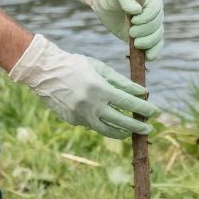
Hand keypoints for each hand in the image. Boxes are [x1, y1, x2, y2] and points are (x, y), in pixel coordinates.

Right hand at [8, 34, 159, 138]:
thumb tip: (142, 93)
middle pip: (120, 122)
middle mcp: (90, 105)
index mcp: (99, 89)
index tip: (154, 112)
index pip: (128, 103)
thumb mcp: (100, 68)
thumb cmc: (76, 65)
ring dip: (121, 132)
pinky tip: (108, 122)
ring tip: (131, 132)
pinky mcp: (73, 121)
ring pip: (106, 130)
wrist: (45, 72)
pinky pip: (92, 125)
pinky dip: (102, 123)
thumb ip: (122, 82)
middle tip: (148, 129)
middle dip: (137, 127)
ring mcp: (80, 115)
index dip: (143, 109)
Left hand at [81, 0, 164, 59]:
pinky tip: (147, 57)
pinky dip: (153, 52)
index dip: (146, 18)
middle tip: (130, 33)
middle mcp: (154, 13)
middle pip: (157, 26)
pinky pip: (154, 46)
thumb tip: (137, 11)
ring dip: (148, 43)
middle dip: (145, 31)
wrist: (104, 2)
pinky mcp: (143, 37)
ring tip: (135, 44)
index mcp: (152, 0)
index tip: (133, 20)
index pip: (156, 10)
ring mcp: (150, 26)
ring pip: (157, 37)